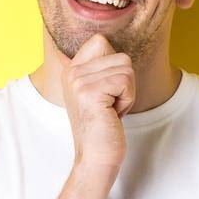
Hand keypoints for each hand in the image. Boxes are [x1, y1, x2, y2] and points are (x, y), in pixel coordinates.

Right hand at [62, 33, 134, 172]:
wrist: (96, 157)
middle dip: (125, 82)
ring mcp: (79, 81)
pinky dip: (127, 101)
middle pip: (120, 56)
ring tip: (111, 110)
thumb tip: (101, 40)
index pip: (101, 41)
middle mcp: (72, 72)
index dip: (116, 65)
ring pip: (126, 69)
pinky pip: (125, 82)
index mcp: (71, 69)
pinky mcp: (90, 93)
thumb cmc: (103, 127)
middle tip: (110, 104)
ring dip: (127, 92)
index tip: (107, 91)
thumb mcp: (97, 92)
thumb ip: (96, 68)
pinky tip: (113, 115)